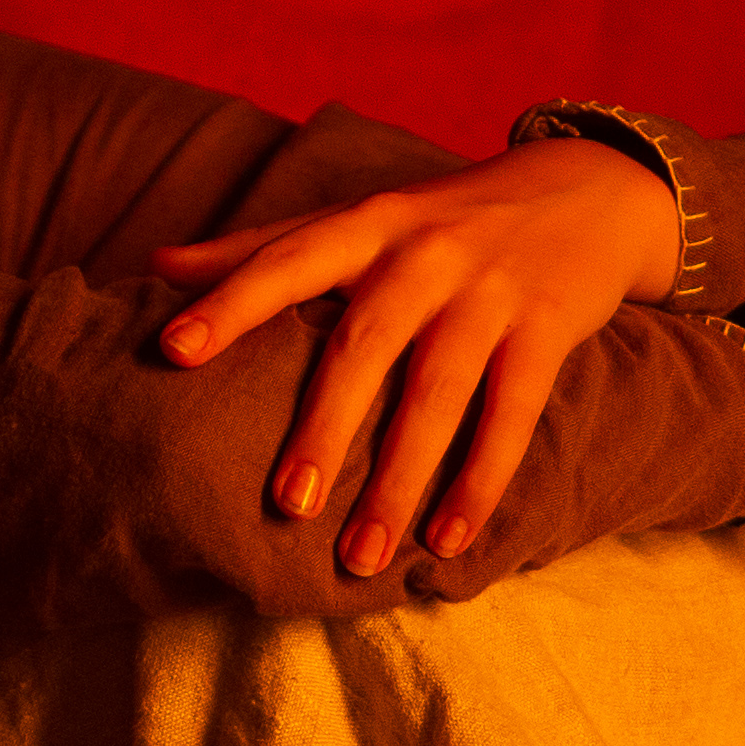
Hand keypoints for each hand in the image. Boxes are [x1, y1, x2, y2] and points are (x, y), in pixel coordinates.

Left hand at [153, 140, 680, 574]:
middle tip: (286, 506)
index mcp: (364, 226)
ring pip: (438, 396)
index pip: (284, 261)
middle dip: (324, 428)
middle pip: (364, 347)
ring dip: (398, 483)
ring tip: (360, 558)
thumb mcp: (358, 218)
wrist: (589, 188)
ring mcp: (490, 293)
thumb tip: (155, 264)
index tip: (172, 350)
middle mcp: (424, 254)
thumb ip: (262, 246)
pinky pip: (512, 417)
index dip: (227, 303)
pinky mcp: (549, 329)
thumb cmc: (442, 219)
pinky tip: (446, 541)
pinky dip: (480, 483)